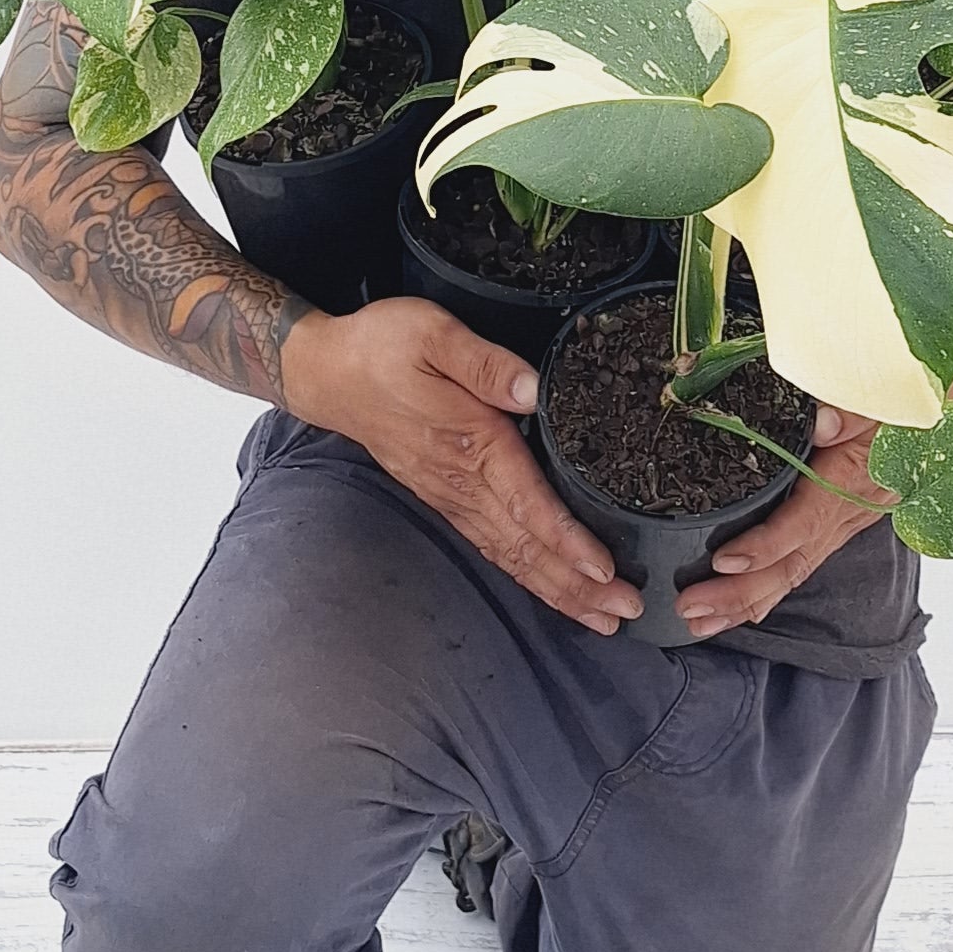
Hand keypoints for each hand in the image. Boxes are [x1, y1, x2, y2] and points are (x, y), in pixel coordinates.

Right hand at [280, 298, 634, 633]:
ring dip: (557, 590)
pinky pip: (491, 547)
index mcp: (470, 442)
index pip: (526, 503)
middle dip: (577, 584)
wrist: (326, 375)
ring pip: (510, 555)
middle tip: (626, 612)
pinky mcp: (442, 498)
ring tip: (601, 618)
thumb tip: (531, 390)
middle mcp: (461, 481)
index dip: (567, 540)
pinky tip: (550, 589)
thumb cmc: (380, 348)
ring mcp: (449, 496)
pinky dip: (525, 574)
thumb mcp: (432, 333)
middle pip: (526, 546)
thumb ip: (483, 361)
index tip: (604, 570)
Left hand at [674, 356, 952, 640]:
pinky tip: (741, 607)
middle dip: (739, 594)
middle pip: (791, 564)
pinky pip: (803, 561)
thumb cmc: (921, 392)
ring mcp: (849, 521)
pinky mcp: (844, 520)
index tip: (724, 562)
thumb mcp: (888, 388)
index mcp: (855, 479)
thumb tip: (821, 419)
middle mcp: (851, 510)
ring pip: (794, 571)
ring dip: (746, 601)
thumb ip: (855, 402)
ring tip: (699, 621)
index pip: (804, 523)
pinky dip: (769, 587)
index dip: (764, 546)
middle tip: (691, 609)